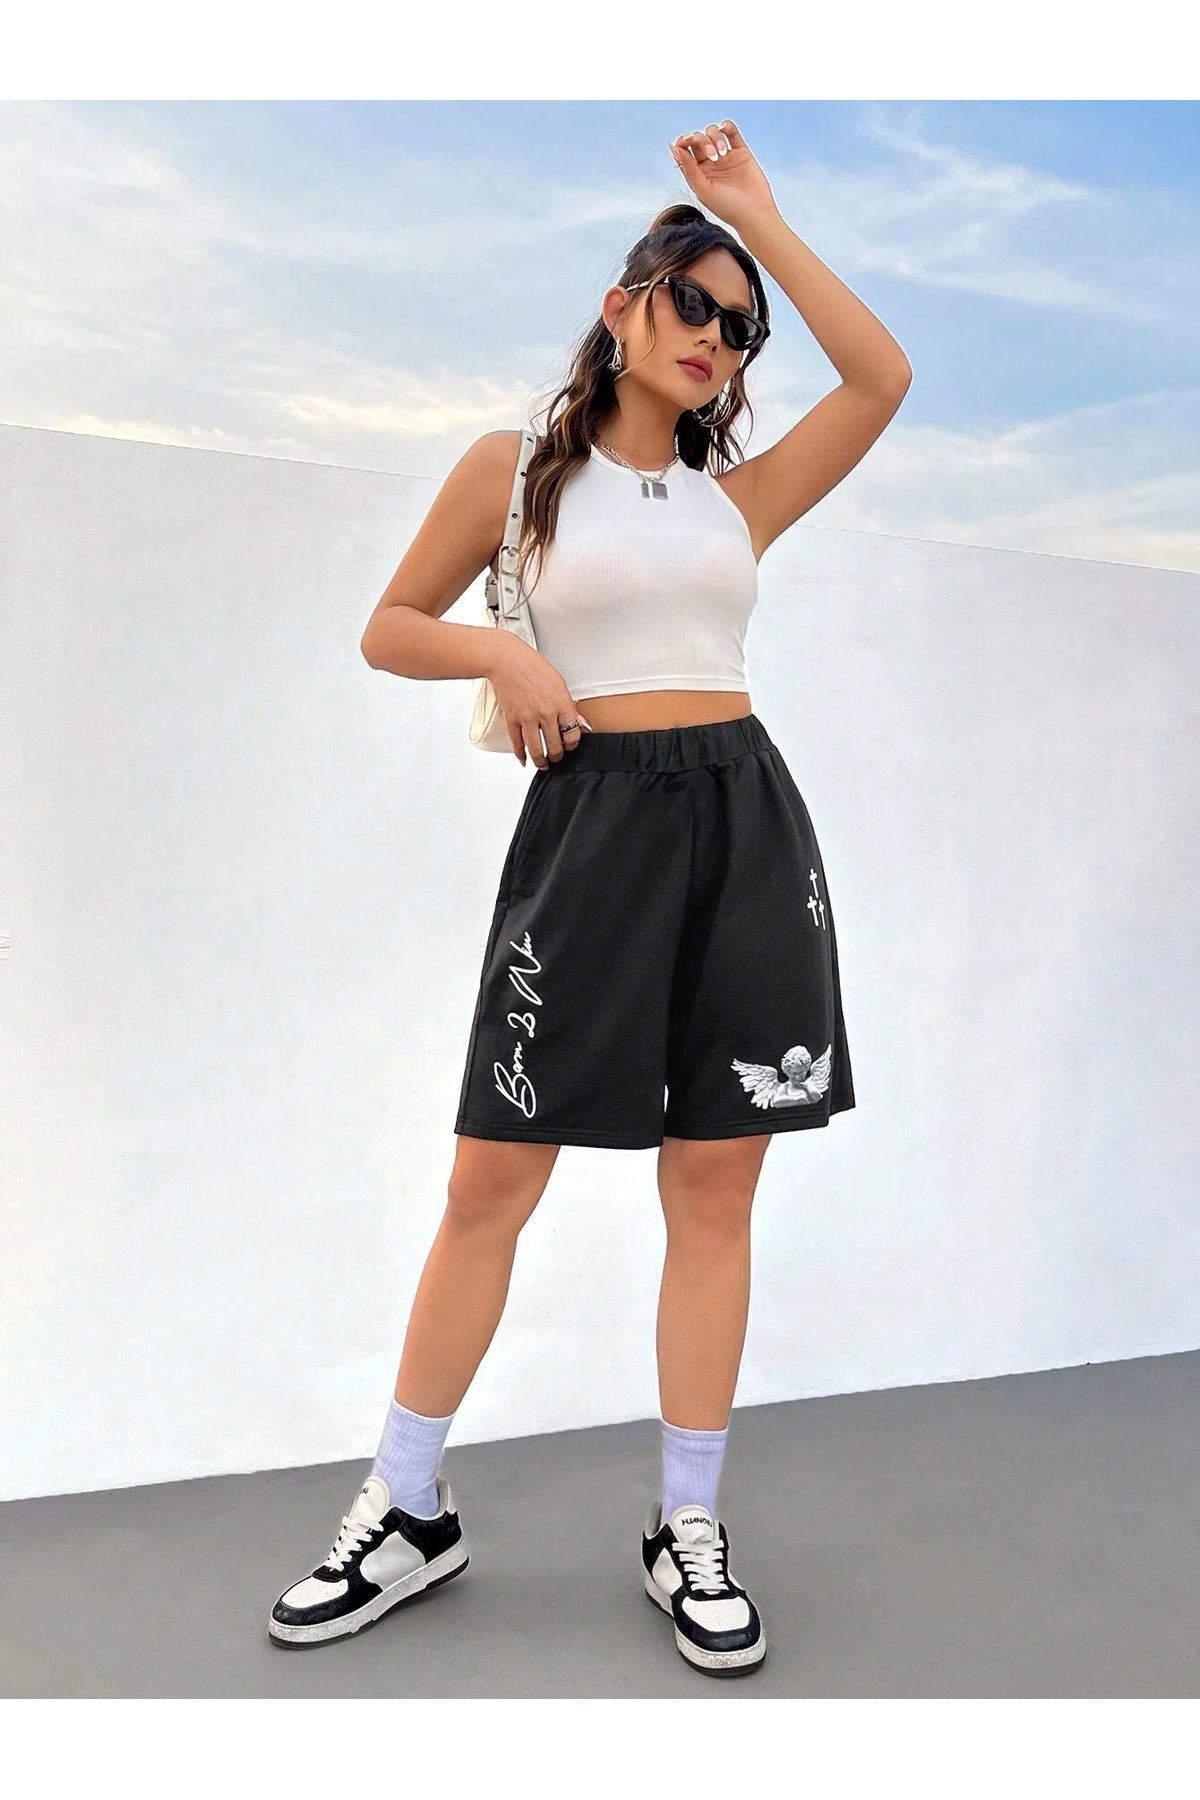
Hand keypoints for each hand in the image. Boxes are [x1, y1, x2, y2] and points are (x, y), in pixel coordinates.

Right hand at [487, 633, 592, 767]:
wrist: (506, 660)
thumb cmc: (532, 666)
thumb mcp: (559, 682)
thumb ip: (568, 705)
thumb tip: (578, 722)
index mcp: (561, 703)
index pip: (572, 733)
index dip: (572, 744)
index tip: (570, 746)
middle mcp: (545, 712)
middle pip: (555, 745)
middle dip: (557, 755)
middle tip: (556, 757)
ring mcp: (527, 718)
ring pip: (536, 749)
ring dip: (540, 761)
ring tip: (542, 763)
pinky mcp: (512, 719)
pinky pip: (517, 743)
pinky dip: (520, 754)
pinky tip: (524, 759)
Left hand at [667, 118, 776, 228]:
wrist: (754, 213)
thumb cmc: (727, 208)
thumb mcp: (704, 190)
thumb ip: (689, 169)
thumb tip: (673, 147)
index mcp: (697, 173)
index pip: (684, 150)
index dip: (683, 141)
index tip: (686, 142)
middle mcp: (709, 163)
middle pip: (698, 138)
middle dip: (702, 141)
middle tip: (713, 157)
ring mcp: (725, 156)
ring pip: (713, 132)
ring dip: (714, 137)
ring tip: (722, 154)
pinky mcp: (741, 151)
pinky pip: (730, 131)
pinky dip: (726, 126)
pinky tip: (725, 130)